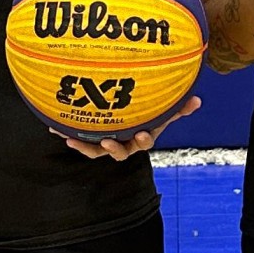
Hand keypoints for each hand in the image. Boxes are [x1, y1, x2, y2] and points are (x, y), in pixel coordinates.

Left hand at [61, 94, 203, 160]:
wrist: (123, 115)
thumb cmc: (146, 113)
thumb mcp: (161, 110)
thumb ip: (177, 107)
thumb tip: (198, 101)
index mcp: (140, 137)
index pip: (143, 142)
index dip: (143, 139)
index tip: (143, 133)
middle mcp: (123, 144)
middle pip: (119, 151)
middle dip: (114, 148)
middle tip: (109, 140)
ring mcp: (105, 143)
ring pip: (95, 150)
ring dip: (84, 147)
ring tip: (73, 141)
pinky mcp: (89, 139)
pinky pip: (78, 139)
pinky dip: (66, 134)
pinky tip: (55, 128)